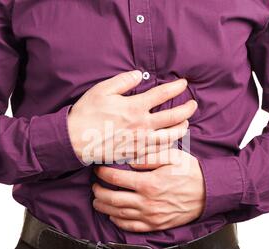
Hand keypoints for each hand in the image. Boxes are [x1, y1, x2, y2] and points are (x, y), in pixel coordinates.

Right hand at [67, 70, 196, 163]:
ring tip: (186, 124)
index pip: (162, 95)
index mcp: (135, 107)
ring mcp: (140, 142)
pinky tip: (170, 142)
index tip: (184, 83)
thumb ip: (123, 81)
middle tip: (193, 104)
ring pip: (169, 137)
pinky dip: (168, 146)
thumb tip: (139, 74)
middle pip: (173, 117)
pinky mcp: (135, 153)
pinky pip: (157, 151)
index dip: (176, 87)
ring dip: (181, 129)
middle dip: (186, 109)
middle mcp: (142, 125)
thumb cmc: (86, 113)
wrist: (75, 140)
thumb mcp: (102, 90)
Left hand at [92, 149, 205, 231]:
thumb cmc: (190, 173)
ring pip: (118, 214)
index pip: (117, 178)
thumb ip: (149, 157)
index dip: (103, 173)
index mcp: (149, 183)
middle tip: (94, 186)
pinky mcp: (155, 225)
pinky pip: (131, 227)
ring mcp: (150, 216)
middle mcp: (147, 202)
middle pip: (113, 198)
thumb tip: (129, 161)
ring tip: (97, 200)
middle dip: (99, 192)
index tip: (98, 169)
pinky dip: (118, 221)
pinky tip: (113, 216)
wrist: (208, 193)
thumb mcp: (172, 157)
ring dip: (104, 207)